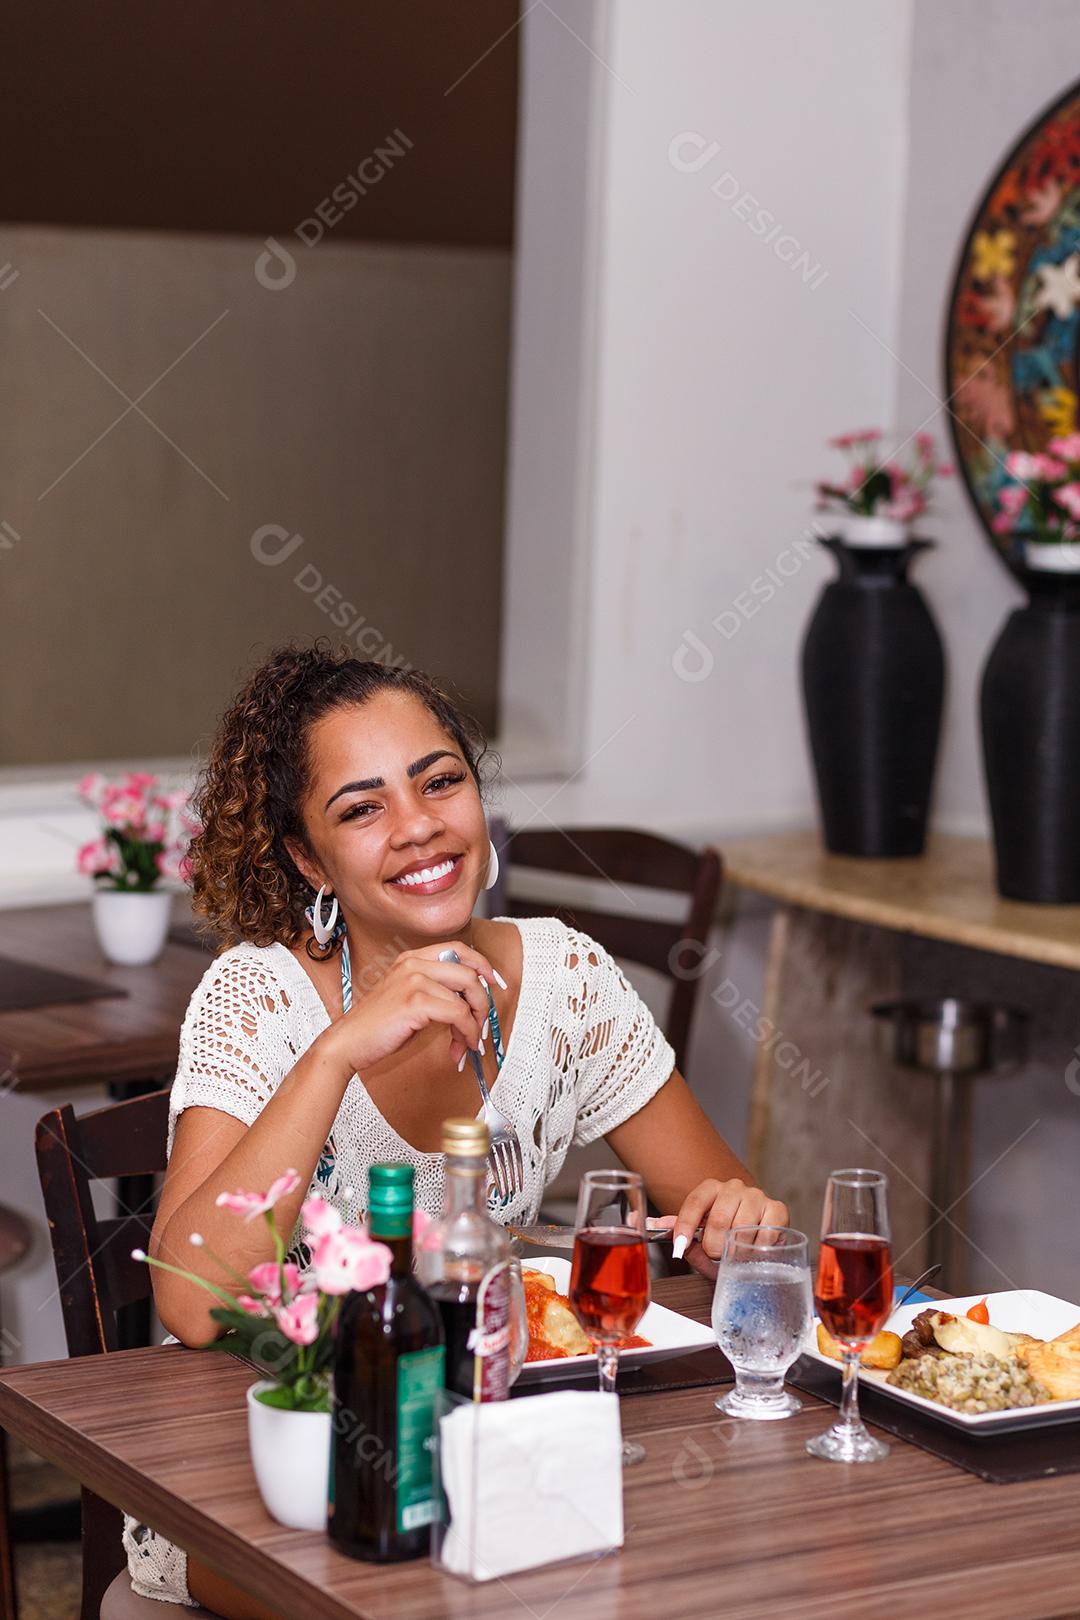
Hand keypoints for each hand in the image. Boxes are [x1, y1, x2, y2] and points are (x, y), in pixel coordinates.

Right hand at [324, 940, 498, 1073]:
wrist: (348, 1042)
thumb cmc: (379, 1026)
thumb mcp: (410, 999)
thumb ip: (437, 991)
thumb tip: (472, 1001)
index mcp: (412, 958)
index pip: (459, 949)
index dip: (482, 965)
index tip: (494, 984)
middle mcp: (414, 963)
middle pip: (470, 973)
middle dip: (483, 1003)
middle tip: (481, 1026)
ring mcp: (414, 980)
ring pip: (468, 995)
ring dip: (474, 1024)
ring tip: (466, 1043)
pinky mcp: (416, 1001)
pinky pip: (459, 1014)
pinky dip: (467, 1033)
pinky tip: (460, 1046)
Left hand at [657, 1179, 788, 1280]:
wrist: (757, 1230)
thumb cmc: (725, 1232)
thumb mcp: (700, 1232)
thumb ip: (676, 1229)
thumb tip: (641, 1220)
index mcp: (711, 1188)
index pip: (694, 1203)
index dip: (685, 1226)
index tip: (680, 1246)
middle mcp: (734, 1187)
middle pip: (718, 1220)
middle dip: (714, 1247)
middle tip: (716, 1257)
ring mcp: (757, 1196)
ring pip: (742, 1230)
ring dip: (736, 1251)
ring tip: (736, 1255)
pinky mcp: (778, 1209)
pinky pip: (764, 1234)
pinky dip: (757, 1250)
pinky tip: (755, 1250)